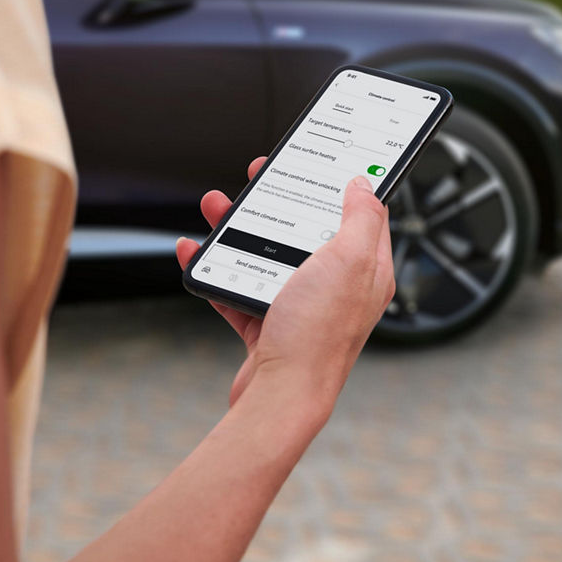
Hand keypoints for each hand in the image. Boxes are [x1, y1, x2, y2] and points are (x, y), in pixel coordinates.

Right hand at [177, 157, 394, 414]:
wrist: (280, 398)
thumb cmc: (317, 334)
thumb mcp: (348, 261)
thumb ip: (360, 218)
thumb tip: (365, 184)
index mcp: (364, 268)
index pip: (361, 215)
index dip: (342, 184)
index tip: (320, 163)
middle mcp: (336, 285)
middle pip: (307, 229)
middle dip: (280, 200)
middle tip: (259, 176)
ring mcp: (301, 304)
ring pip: (269, 253)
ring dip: (240, 227)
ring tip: (215, 205)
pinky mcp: (269, 323)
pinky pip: (241, 285)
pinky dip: (218, 267)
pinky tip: (195, 251)